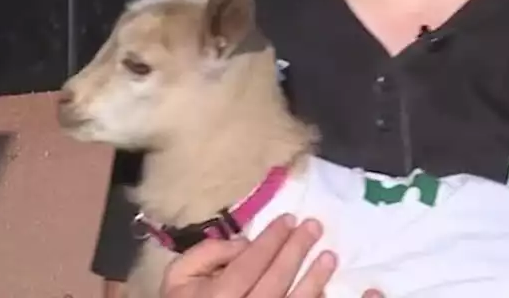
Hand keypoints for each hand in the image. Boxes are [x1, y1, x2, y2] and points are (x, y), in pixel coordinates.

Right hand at [160, 214, 344, 297]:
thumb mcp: (178, 276)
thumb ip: (207, 253)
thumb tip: (245, 244)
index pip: (250, 263)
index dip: (271, 239)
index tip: (289, 218)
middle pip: (276, 280)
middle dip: (296, 250)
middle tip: (314, 226)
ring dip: (314, 279)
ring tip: (329, 256)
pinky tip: (323, 290)